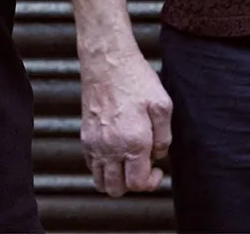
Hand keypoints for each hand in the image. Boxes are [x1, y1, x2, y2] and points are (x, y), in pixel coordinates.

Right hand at [80, 50, 172, 196]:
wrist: (107, 60)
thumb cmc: (135, 79)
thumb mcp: (163, 105)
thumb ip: (165, 137)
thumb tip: (158, 156)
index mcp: (133, 142)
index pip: (139, 183)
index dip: (152, 183)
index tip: (158, 170)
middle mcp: (110, 147)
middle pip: (117, 190)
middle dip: (133, 185)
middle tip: (143, 168)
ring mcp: (94, 143)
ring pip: (100, 182)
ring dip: (115, 180)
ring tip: (128, 164)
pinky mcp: (85, 136)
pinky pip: (91, 166)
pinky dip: (102, 168)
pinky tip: (115, 152)